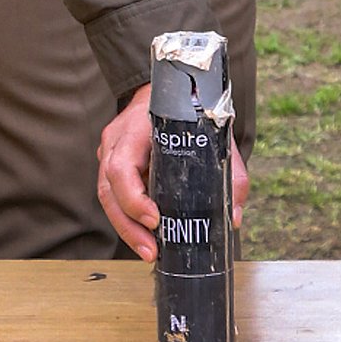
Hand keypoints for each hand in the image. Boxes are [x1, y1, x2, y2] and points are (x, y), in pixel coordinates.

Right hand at [96, 84, 249, 261]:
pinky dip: (128, 220)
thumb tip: (233, 216)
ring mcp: (110, 153)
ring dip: (126, 229)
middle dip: (128, 225)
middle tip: (151, 250)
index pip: (122, 166)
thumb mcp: (213, 135)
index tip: (155, 219)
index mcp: (136, 127)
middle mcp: (117, 140)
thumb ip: (229, 174)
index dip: (133, 197)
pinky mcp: (113, 167)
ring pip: (107, 197)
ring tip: (149, 251)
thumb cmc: (190, 111)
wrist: (172, 90)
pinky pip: (114, 197)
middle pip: (109, 188)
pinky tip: (145, 237)